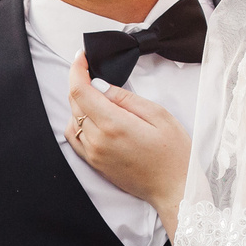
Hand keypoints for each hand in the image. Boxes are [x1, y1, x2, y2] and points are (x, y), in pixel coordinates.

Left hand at [65, 52, 189, 234]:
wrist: (174, 189)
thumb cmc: (174, 153)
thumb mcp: (158, 115)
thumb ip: (126, 98)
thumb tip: (100, 85)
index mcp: (113, 125)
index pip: (81, 90)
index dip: (76, 69)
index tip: (81, 57)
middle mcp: (97, 140)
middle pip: (74, 102)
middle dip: (79, 82)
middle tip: (91, 70)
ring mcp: (93, 154)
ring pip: (72, 119)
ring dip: (79, 102)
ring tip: (96, 94)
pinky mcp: (94, 164)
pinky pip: (75, 138)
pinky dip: (78, 121)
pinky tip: (93, 116)